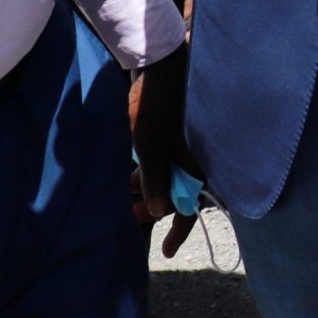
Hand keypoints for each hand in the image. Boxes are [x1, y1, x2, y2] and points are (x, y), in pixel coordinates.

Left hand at [128, 41, 195, 257]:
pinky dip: (146, 170)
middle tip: (127, 214)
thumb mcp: (150, 148)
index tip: (165, 252)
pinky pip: (161, 162)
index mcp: (196, 163)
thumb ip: (154, 181)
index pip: (190, 207)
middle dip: (152, 207)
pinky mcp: (172, 134)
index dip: (179, 232)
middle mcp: (193, 158)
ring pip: (165, 177)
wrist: (159, 65)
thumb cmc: (156, 107)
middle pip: (175, 194)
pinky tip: (127, 170)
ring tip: (121, 192)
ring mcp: (183, 145)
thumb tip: (157, 212)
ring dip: (145, 188)